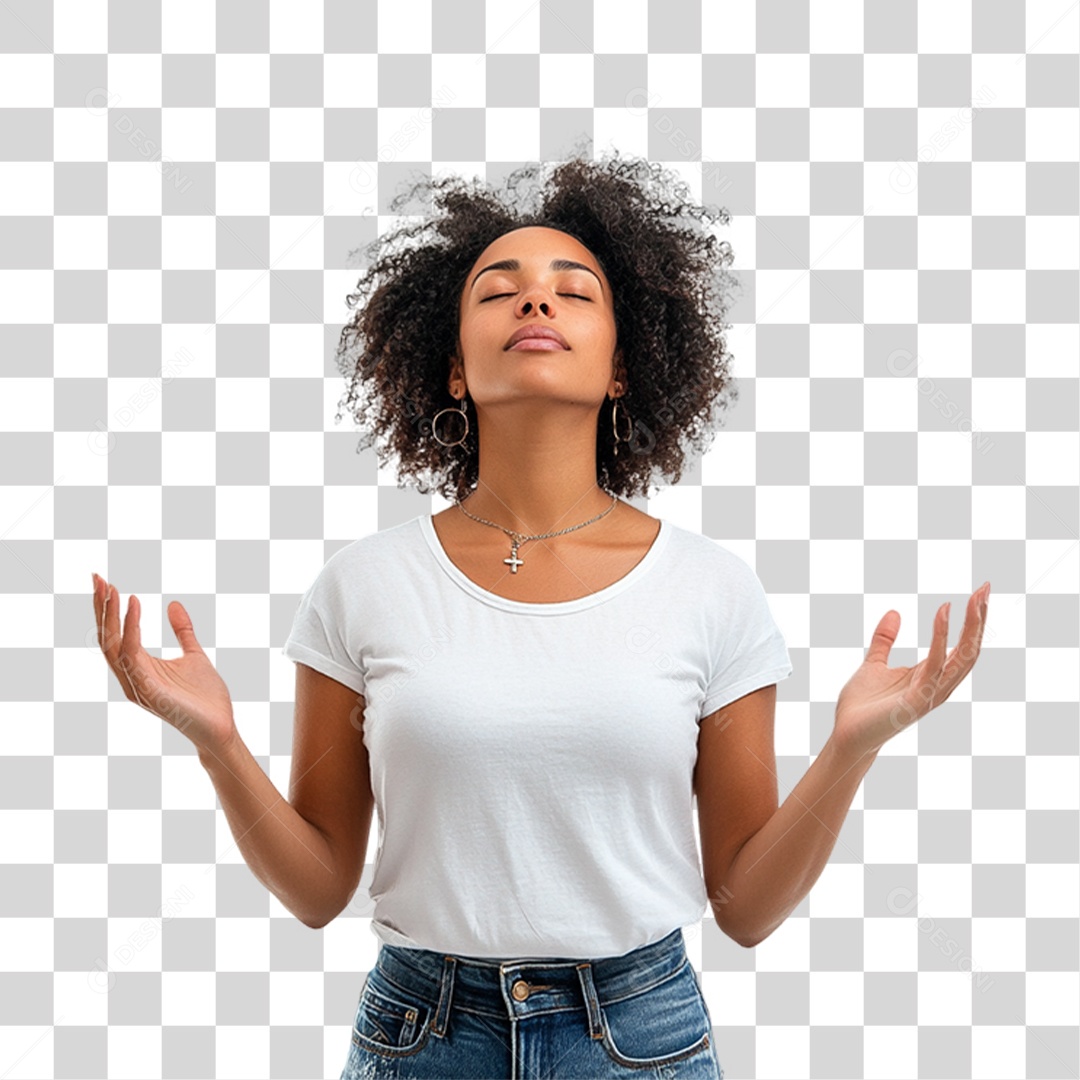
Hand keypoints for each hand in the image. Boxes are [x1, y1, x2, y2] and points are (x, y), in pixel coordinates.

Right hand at [92, 573, 237, 755]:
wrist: (220, 726)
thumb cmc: (205, 697)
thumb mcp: (193, 654)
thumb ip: (183, 631)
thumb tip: (173, 604)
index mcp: (139, 668)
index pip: (116, 635)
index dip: (109, 609)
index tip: (105, 581)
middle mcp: (132, 677)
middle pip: (107, 638)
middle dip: (101, 608)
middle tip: (97, 578)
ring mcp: (137, 685)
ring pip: (113, 645)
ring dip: (111, 615)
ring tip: (113, 588)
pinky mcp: (148, 691)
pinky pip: (132, 655)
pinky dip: (132, 628)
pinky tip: (134, 606)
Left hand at [832, 582, 990, 758]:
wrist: (847, 734)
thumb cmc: (862, 705)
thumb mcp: (873, 663)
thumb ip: (884, 640)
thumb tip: (895, 612)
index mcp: (930, 675)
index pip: (961, 645)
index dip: (972, 620)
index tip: (980, 591)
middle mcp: (937, 684)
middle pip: (969, 649)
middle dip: (979, 619)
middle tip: (985, 588)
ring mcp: (930, 694)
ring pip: (961, 658)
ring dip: (970, 627)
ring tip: (975, 599)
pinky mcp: (916, 701)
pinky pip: (934, 666)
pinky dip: (940, 638)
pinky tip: (942, 614)